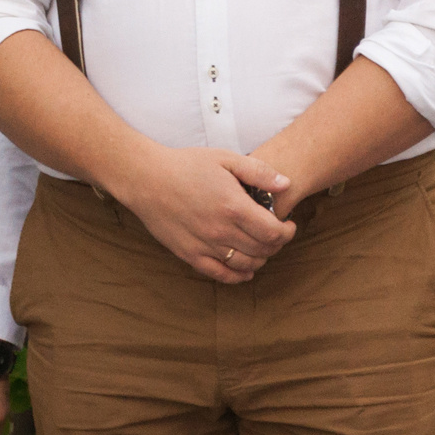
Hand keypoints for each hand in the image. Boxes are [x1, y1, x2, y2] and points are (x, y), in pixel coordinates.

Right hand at [112, 142, 295, 283]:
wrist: (146, 179)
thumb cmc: (186, 165)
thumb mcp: (225, 159)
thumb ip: (258, 172)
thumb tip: (286, 184)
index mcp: (234, 207)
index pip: (274, 232)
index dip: (288, 232)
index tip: (288, 224)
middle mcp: (222, 231)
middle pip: (263, 250)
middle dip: (276, 244)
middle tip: (275, 234)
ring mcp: (205, 245)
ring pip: (246, 265)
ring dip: (260, 259)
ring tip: (261, 247)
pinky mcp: (190, 255)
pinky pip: (221, 274)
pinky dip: (239, 276)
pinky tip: (245, 269)